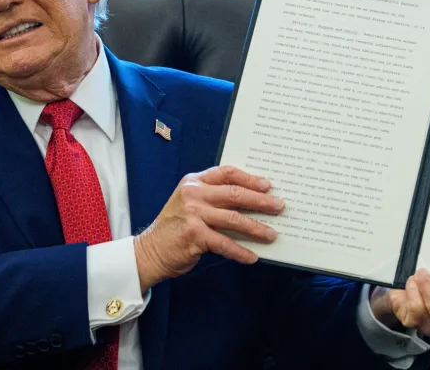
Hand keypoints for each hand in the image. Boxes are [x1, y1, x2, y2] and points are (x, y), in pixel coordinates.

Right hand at [133, 166, 283, 291]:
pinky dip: (240, 251)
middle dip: (261, 201)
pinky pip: (224, 243)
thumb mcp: (190, 203)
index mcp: (195, 182)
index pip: (227, 173)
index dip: (250, 178)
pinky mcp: (194, 236)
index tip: (267, 185)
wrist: (150, 250)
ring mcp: (193, 215)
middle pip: (235, 194)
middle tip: (279, 206)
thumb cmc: (176, 226)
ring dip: (256, 228)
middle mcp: (194, 195)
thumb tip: (251, 201)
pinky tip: (252, 257)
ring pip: (233, 219)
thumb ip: (213, 198)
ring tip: (272, 234)